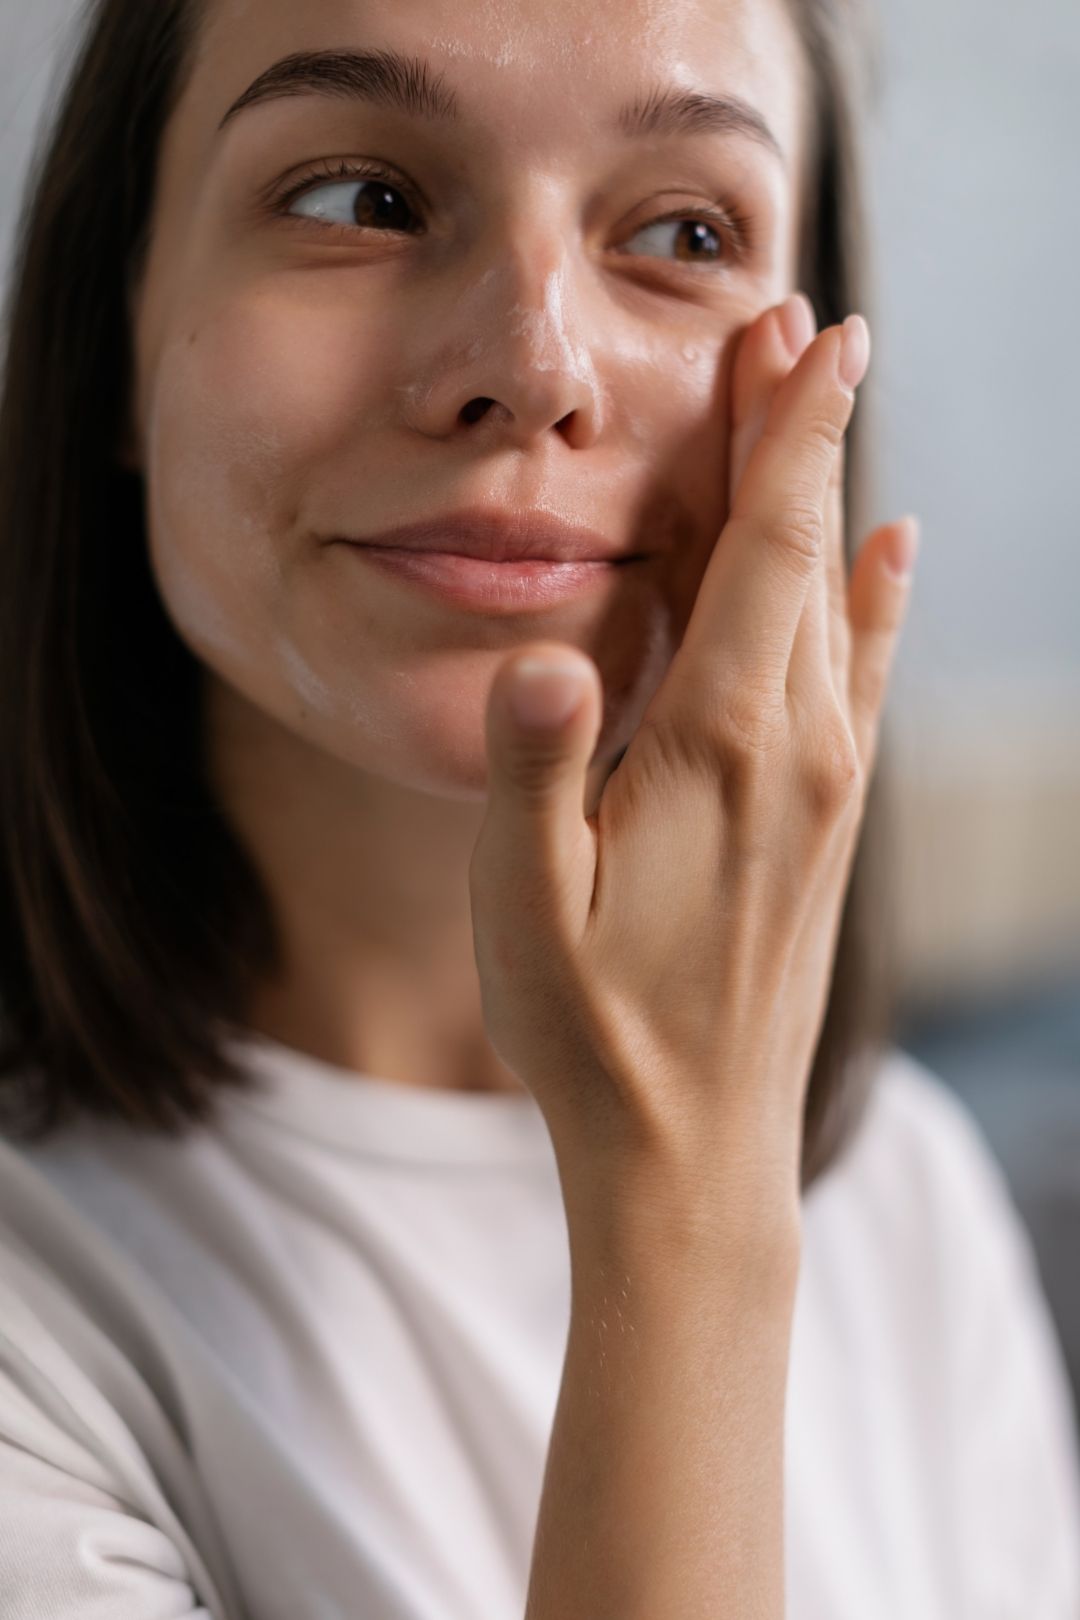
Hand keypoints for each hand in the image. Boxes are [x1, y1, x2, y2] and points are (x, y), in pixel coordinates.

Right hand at [469, 294, 918, 1219]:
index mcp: (723, 745)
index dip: (785, 434)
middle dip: (804, 433)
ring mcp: (823, 788)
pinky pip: (863, 678)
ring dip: (831, 498)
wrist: (694, 1147)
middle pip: (810, 554)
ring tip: (827, 407)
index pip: (767, 550)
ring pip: (842, 606)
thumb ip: (531, 777)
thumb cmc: (592, 1029)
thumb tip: (544, 656)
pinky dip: (874, 600)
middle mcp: (799, 749)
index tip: (807, 331)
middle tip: (801, 325)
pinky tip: (887, 559)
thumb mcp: (523, 910)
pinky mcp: (822, 824)